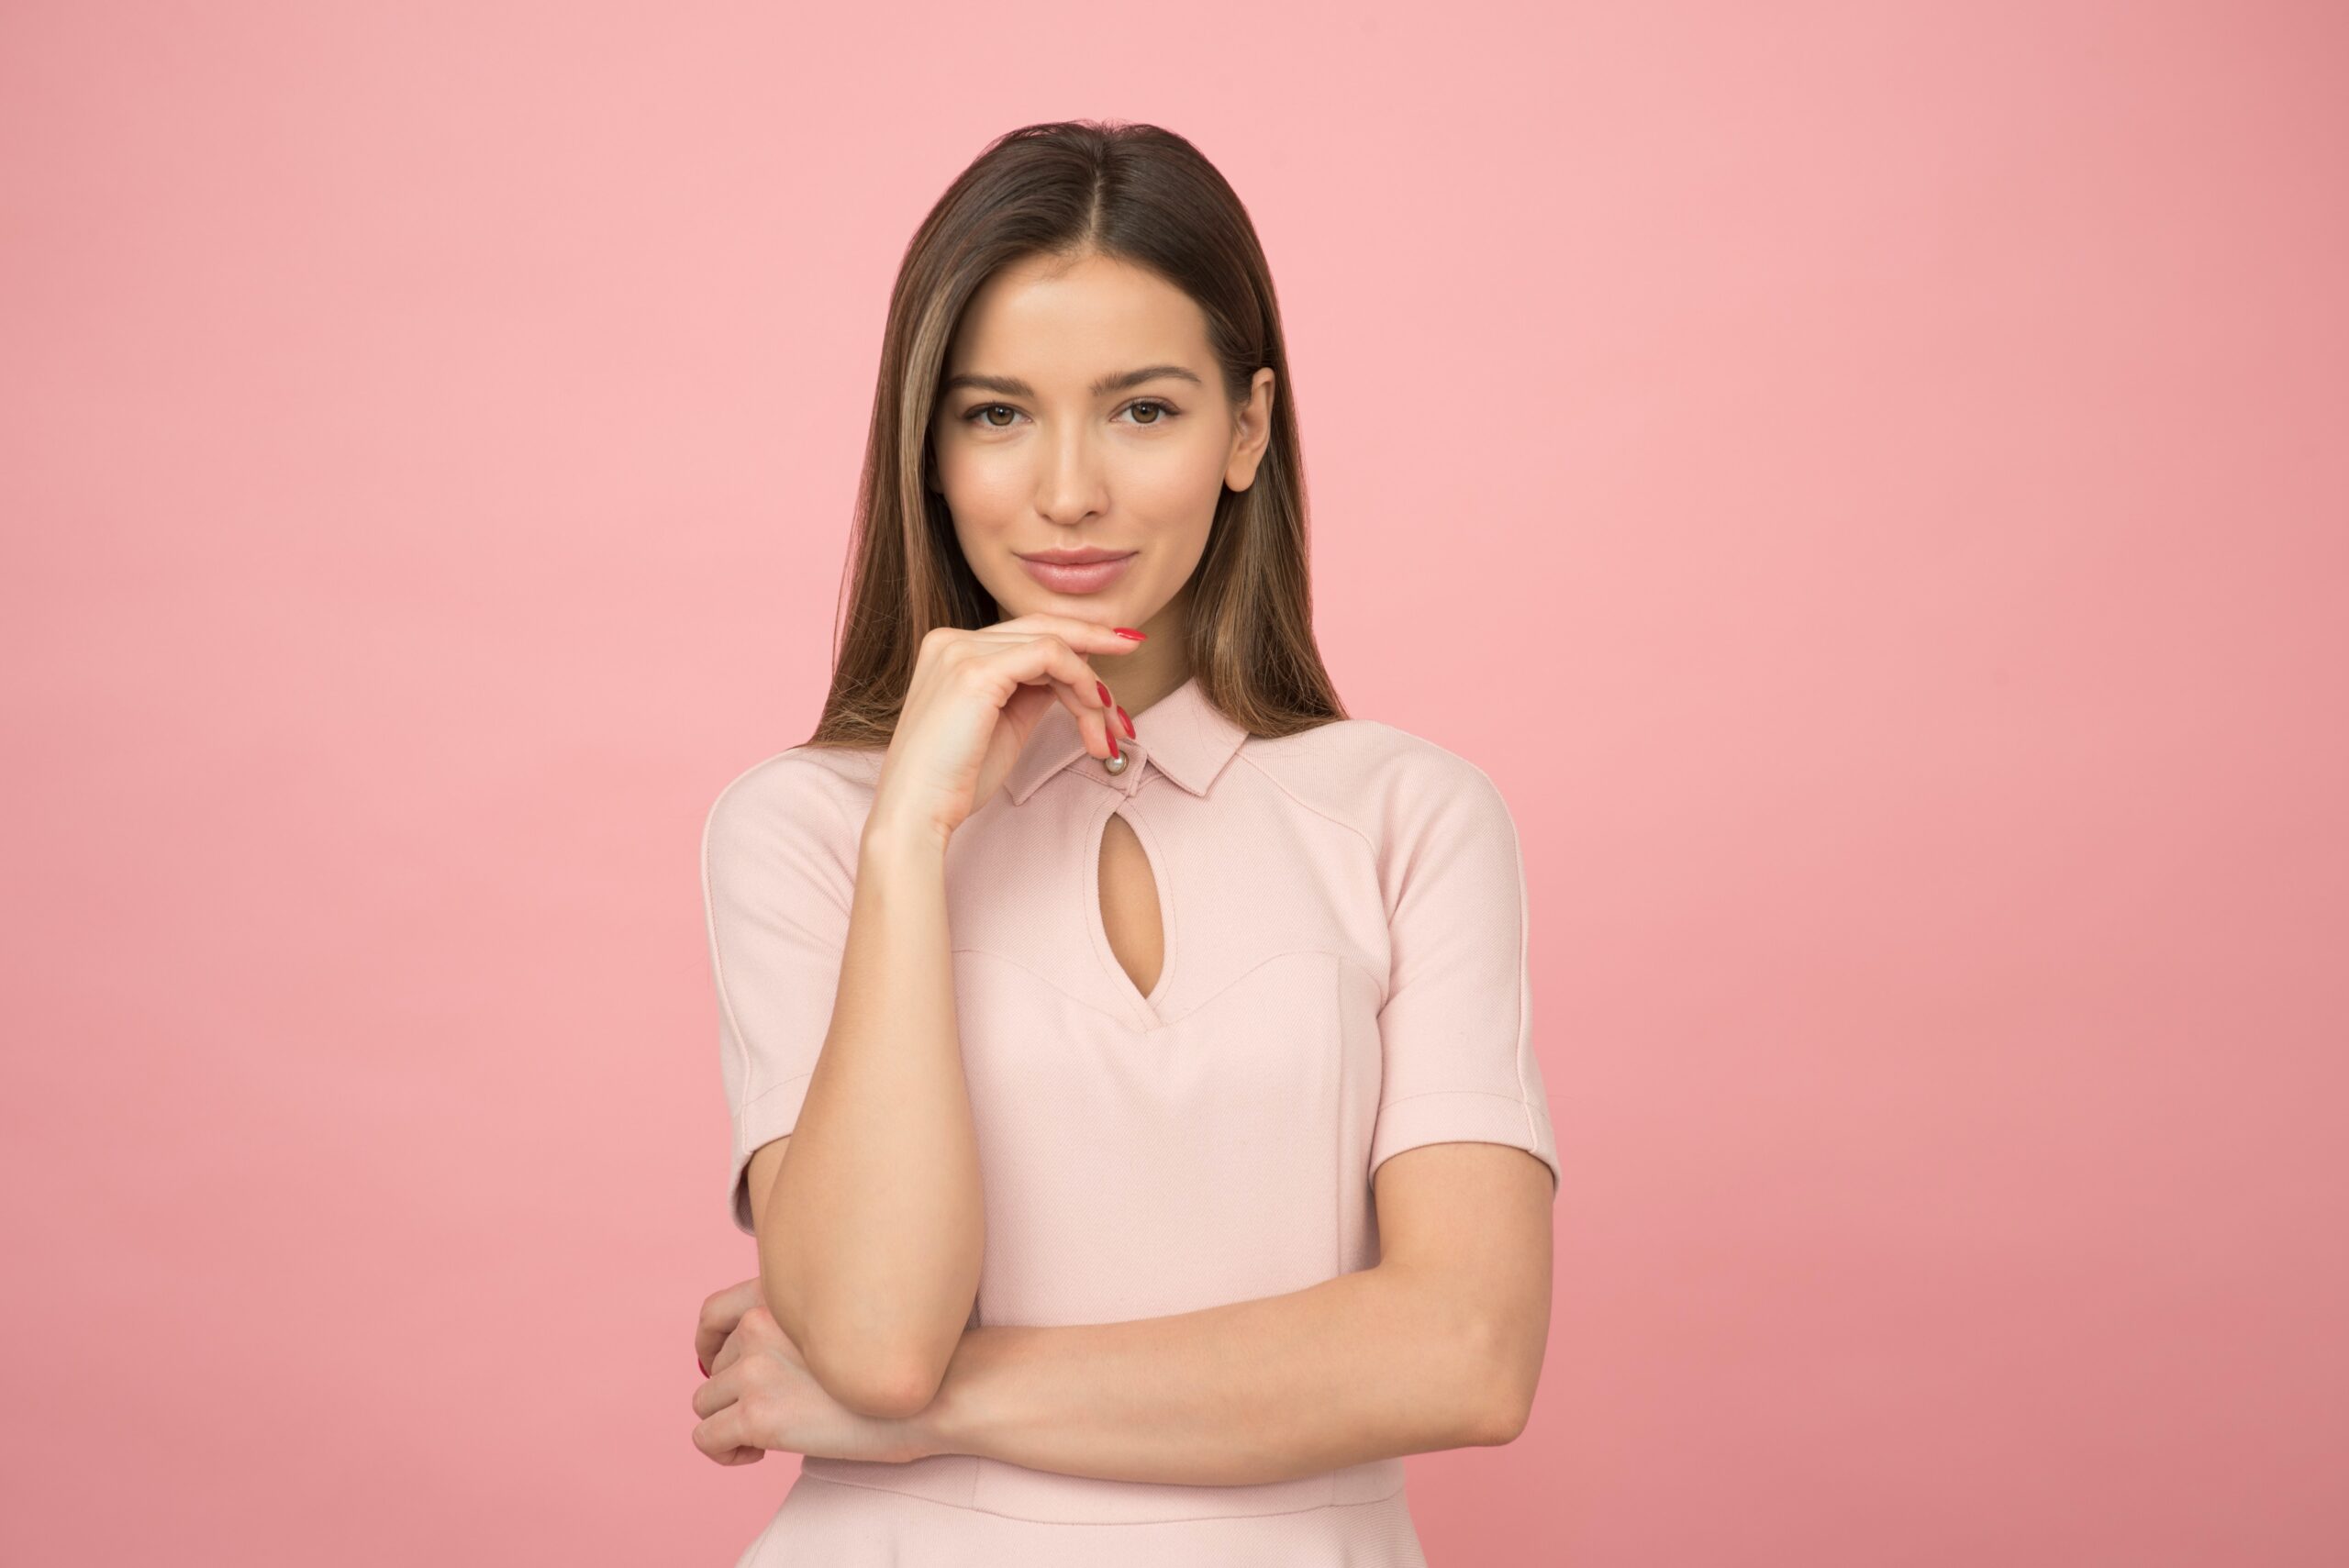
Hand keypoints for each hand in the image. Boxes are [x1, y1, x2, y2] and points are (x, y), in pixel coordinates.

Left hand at [690, 1278, 936, 1466]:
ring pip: (705, 1402)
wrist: (935, 1393)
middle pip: (715, 1366)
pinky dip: (724, 1452)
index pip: (712, 1314)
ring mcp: (755, 1367)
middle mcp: (761, 1322)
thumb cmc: (904, 1364)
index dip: (709, 1347)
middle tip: (780, 1412)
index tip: (721, 1370)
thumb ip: (799, 1327)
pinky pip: (705, 1438)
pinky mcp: (756, 1413)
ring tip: (770, 1436)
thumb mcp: (845, 1321)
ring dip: (730, 1422)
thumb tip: (761, 1367)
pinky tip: (757, 1455)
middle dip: (737, 1393)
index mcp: (782, 1294)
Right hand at [870, 613, 1144, 844]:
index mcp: (951, 649)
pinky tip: (1093, 711)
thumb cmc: (955, 781)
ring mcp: (961, 651)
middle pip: (1042, 628)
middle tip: (1134, 648)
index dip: (1075, 644)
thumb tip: (1073, 677)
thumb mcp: (1003, 724)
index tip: (1108, 660)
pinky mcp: (975, 670)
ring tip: (1106, 729)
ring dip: (1091, 686)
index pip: (1026, 634)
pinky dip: (1080, 680)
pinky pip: (1050, 656)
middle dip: (1094, 641)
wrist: (917, 813)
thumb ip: (1031, 692)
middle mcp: (952, 640)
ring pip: (1053, 644)